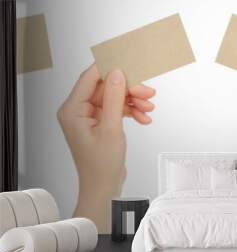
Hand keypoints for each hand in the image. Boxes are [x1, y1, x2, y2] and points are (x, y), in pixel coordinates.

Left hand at [57, 64, 154, 232]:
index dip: (110, 69)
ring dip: (133, 101)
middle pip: (105, 88)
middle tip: (147, 92)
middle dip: (128, 90)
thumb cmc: (101, 165)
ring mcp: (90, 117)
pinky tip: (143, 118)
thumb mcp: (111, 128)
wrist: (104, 187)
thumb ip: (114, 98)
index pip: (90, 77)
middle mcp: (78, 110)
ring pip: (114, 98)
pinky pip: (117, 109)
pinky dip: (131, 111)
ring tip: (149, 108)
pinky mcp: (100, 123)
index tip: (129, 64)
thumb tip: (116, 73)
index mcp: (72, 109)